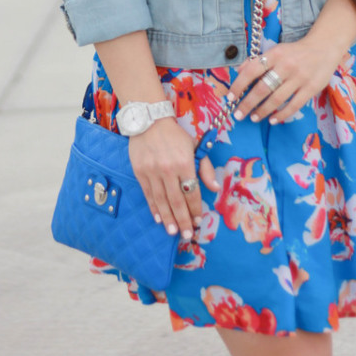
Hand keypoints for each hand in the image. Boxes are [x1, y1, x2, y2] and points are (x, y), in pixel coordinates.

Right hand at [128, 118, 218, 238]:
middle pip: (177, 200)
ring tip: (173, 232)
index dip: (195, 208)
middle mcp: (168, 169)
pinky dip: (154, 207)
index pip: (192, 191)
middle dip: (182, 220)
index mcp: (185, 162)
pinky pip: (148, 194)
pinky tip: (158, 218)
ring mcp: (152, 171)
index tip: (198, 220)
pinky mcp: (140, 172)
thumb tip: (215, 188)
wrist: (149, 120)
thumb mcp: (194, 146)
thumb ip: (205, 167)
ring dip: (168, 218)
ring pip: (161, 200)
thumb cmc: (175, 134)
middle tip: (186, 235)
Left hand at [228, 36, 342, 124]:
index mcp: (275, 54)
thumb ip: (258, 60)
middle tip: (238, 114)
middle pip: (263, 88)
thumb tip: (239, 71)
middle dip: (248, 103)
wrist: (325, 47)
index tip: (230, 97)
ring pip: (277, 99)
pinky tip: (272, 120)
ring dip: (262, 111)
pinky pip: (294, 105)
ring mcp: (300, 78)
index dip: (239, 84)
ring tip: (253, 118)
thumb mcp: (276, 50)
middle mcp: (286, 66)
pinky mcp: (311, 88)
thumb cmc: (295, 51)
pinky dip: (281, 114)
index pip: (252, 70)